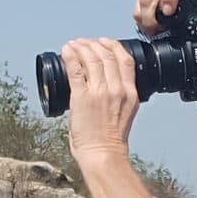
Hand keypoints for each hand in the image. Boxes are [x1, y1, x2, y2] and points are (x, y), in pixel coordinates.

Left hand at [59, 39, 138, 160]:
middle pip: (107, 55)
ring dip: (80, 47)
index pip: (125, 59)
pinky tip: (66, 50)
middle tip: (83, 42)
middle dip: (93, 44)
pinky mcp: (82, 97)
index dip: (113, 46)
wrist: (103, 155)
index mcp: (130, 93)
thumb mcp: (124, 113)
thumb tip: (103, 86)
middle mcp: (117, 89)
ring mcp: (100, 92)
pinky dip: (70, 56)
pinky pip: (76, 69)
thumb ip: (118, 97)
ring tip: (72, 45)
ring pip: (91, 58)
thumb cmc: (110, 140)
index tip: (103, 42)